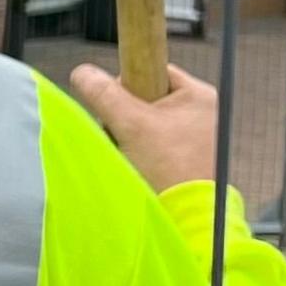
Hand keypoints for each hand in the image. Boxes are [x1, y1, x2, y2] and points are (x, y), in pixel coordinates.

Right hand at [69, 61, 221, 194]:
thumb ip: (103, 93)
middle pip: (148, 98)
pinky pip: (156, 142)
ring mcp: (197, 135)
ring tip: (132, 154)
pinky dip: (141, 151)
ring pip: (149, 122)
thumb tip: (83, 73)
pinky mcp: (190, 156)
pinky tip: (139, 164)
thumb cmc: (168, 168)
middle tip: (123, 133)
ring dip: (131, 135)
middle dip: (127, 116)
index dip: (128, 83)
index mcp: (199, 95)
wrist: (186, 215)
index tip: (118, 104)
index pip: (153, 70)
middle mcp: (203, 112)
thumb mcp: (130, 124)